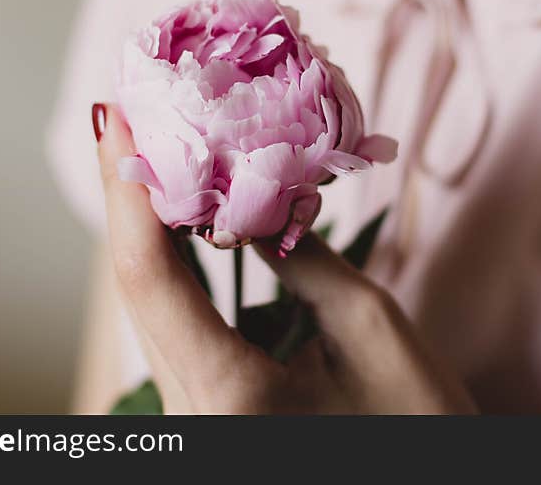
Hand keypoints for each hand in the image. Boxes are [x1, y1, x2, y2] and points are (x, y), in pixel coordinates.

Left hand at [94, 103, 475, 413]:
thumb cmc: (420, 425)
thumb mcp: (367, 326)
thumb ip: (300, 255)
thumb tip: (254, 189)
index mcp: (227, 397)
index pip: (151, 277)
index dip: (130, 190)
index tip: (120, 117)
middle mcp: (189, 412)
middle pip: (140, 288)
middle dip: (132, 196)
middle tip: (134, 116)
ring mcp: (193, 414)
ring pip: (152, 306)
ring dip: (149, 225)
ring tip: (152, 149)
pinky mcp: (207, 408)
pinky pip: (176, 326)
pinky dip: (174, 264)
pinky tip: (179, 216)